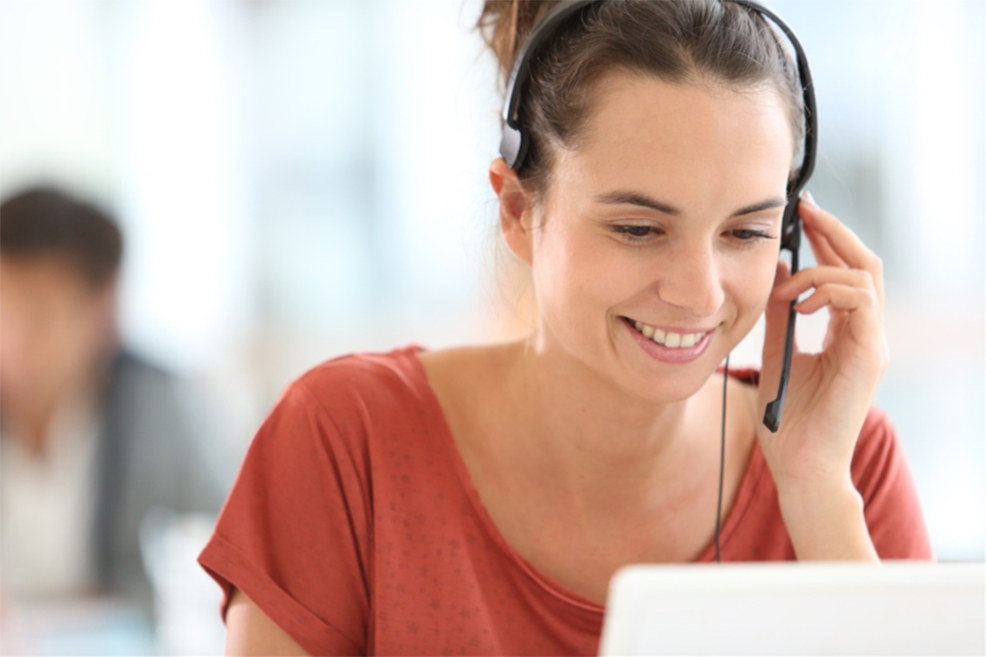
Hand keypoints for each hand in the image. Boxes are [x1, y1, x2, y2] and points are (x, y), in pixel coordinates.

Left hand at [756, 193, 885, 558]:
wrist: (799, 463)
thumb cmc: (788, 418)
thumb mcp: (776, 351)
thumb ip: (778, 313)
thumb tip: (774, 270)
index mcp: (845, 331)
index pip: (844, 272)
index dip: (826, 241)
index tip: (800, 216)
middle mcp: (864, 333)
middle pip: (863, 265)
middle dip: (833, 233)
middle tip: (804, 211)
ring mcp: (871, 343)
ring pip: (864, 278)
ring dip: (822, 269)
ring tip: (789, 289)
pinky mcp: (869, 355)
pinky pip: (860, 301)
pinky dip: (828, 291)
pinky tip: (799, 305)